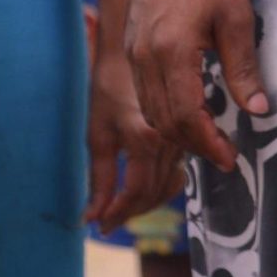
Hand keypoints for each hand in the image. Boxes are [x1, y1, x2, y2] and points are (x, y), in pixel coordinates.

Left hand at [86, 32, 169, 227]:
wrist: (136, 50)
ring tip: (121, 207)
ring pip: (168, 185)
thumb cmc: (109, 85)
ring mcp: (179, 137)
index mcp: (144, 138)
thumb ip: (99, 177)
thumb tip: (91, 216)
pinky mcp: (184, 133)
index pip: (137, 192)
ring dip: (146, 201)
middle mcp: (167, 141)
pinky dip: (160, 185)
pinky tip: (142, 185)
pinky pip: (176, 170)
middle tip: (107, 220)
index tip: (102, 226)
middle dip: (131, 211)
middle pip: (154, 193)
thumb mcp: (97, 130)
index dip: (119, 214)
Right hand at [128, 0, 267, 169]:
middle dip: (194, 145)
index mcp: (171, 52)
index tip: (230, 159)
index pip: (186, 117)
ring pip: (150, 111)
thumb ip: (244, 68)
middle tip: (224, 155)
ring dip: (177, 132)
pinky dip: (164, 111)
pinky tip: (188, 109)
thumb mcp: (236, 17)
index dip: (209, 144)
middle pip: (164, 122)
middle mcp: (144, 58)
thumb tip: (258, 110)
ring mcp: (132, 52)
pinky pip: (144, 93)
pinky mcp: (130, 45)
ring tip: (208, 138)